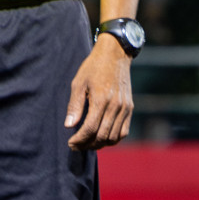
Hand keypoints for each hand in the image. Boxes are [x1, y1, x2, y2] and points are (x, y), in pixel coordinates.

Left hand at [65, 34, 133, 150]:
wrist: (115, 55)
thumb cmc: (93, 68)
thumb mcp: (78, 83)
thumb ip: (74, 105)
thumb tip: (69, 125)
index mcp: (101, 99)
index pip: (90, 129)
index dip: (79, 140)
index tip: (70, 143)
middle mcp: (116, 105)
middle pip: (102, 136)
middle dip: (87, 144)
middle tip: (76, 145)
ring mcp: (125, 107)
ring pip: (114, 137)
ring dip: (100, 144)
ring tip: (88, 142)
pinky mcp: (130, 107)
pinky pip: (124, 131)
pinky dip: (113, 138)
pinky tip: (102, 136)